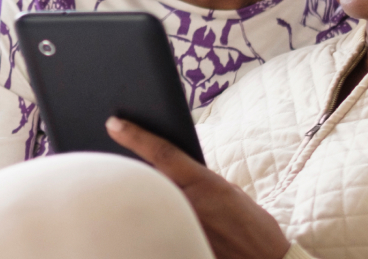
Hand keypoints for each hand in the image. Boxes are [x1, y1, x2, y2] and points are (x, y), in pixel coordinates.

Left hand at [108, 117, 290, 258]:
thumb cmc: (253, 226)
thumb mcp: (229, 192)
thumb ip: (199, 180)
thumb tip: (172, 174)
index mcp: (206, 183)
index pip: (163, 153)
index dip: (135, 136)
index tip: (114, 124)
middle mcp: (190, 204)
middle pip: (149, 180)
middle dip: (135, 173)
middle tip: (117, 164)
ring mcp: (183, 226)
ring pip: (151, 204)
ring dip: (146, 200)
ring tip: (136, 199)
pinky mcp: (180, 244)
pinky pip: (158, 227)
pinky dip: (153, 221)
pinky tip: (150, 223)